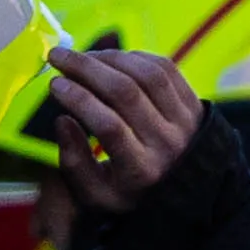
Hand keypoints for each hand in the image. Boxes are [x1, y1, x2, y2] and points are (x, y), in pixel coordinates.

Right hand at [35, 45, 202, 202]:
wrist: (189, 192)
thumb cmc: (132, 190)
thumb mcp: (97, 192)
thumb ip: (74, 161)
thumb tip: (62, 119)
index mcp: (141, 170)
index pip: (108, 126)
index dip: (79, 99)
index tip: (54, 83)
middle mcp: (168, 144)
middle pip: (126, 92)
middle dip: (86, 68)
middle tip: (57, 57)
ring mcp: (185, 122)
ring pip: (147, 75)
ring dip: (110, 58)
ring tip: (83, 56)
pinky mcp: (195, 104)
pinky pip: (166, 69)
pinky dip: (137, 57)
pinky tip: (113, 58)